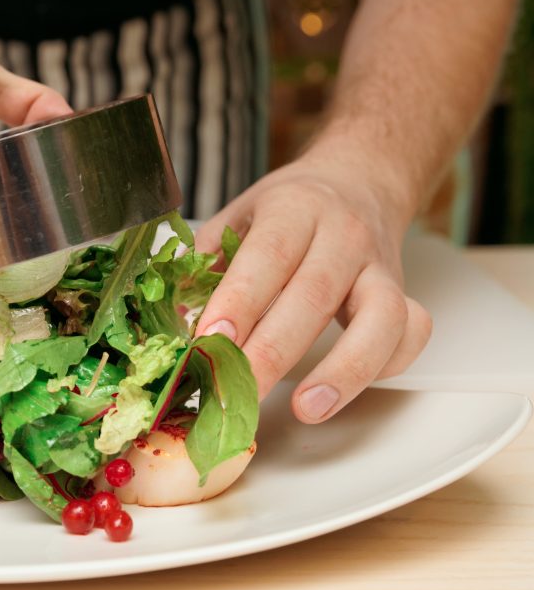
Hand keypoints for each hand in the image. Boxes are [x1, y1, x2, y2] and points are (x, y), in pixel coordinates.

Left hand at [193, 151, 431, 422]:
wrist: (357, 180)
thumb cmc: (287, 209)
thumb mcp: (238, 216)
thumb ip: (207, 262)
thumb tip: (180, 318)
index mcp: (293, 210)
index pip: (267, 256)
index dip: (239, 301)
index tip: (209, 342)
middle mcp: (343, 235)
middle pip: (313, 296)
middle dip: (272, 351)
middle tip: (236, 391)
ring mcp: (380, 267)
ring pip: (379, 319)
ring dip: (342, 371)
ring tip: (304, 409)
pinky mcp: (404, 294)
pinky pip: (409, 334)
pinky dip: (385, 366)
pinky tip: (343, 391)